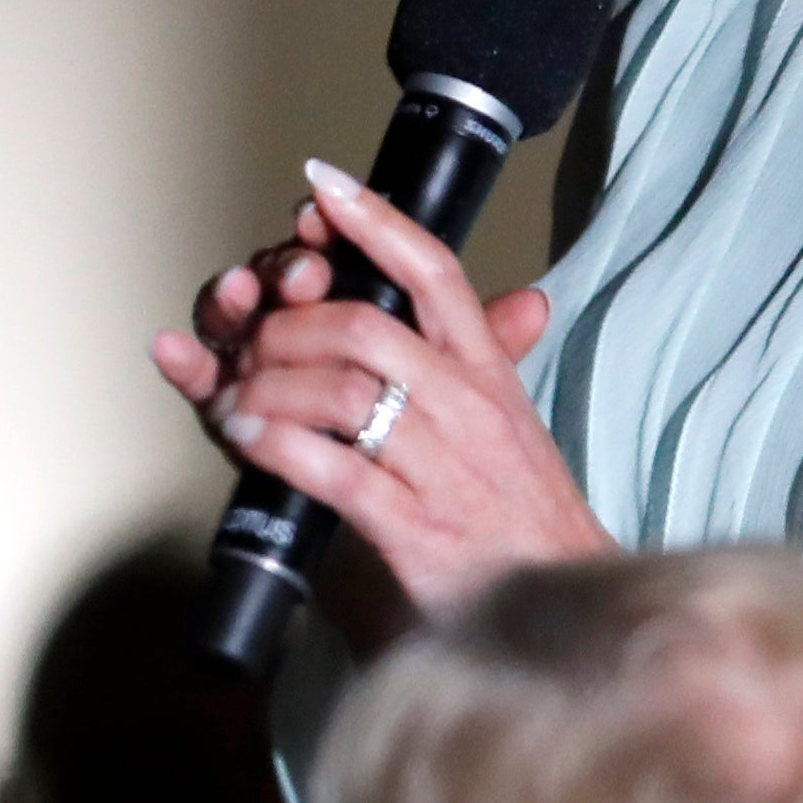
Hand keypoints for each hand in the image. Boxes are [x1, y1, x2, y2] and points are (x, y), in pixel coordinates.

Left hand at [149, 159, 614, 615]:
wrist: (567, 616)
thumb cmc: (524, 521)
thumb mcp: (513, 429)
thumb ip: (494, 363)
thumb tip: (525, 298)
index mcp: (487, 375)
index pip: (434, 273)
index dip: (376, 222)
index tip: (321, 186)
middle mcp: (468, 410)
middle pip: (365, 325)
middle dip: (289, 321)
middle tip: (251, 336)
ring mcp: (442, 469)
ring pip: (342, 391)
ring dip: (268, 384)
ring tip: (235, 395)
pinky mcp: (414, 531)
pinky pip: (332, 470)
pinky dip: (277, 445)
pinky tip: (248, 437)